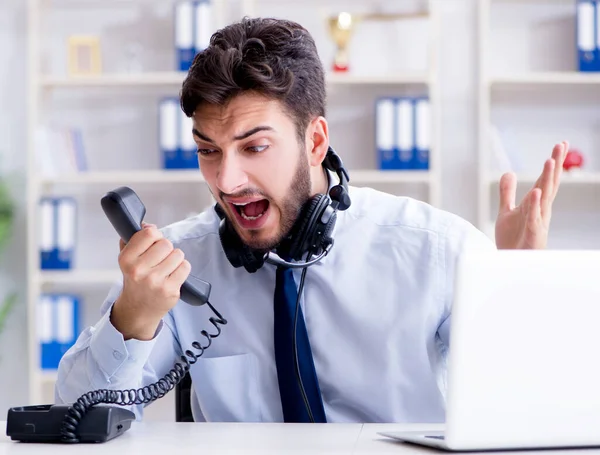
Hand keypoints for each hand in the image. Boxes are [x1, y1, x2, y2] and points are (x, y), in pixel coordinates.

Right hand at [111, 222, 190, 339]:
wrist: (137, 310)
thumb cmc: (135, 281)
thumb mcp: (127, 260)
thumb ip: (134, 240)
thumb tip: (148, 225)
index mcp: (126, 259)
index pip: (149, 233)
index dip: (155, 235)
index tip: (153, 243)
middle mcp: (139, 270)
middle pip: (166, 243)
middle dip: (166, 249)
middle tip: (160, 259)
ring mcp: (155, 281)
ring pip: (178, 254)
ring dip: (175, 259)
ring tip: (166, 268)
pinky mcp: (170, 290)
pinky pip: (185, 267)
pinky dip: (182, 269)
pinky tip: (173, 275)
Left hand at [495, 141, 567, 249]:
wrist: (510, 262)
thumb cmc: (513, 239)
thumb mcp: (507, 211)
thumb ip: (507, 192)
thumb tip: (509, 172)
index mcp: (535, 204)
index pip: (546, 179)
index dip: (552, 162)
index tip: (560, 144)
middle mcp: (540, 210)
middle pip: (549, 183)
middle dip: (555, 164)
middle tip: (561, 145)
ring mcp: (537, 221)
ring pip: (544, 197)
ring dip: (547, 179)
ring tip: (550, 160)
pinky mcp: (532, 233)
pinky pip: (534, 217)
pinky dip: (535, 204)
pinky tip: (537, 191)